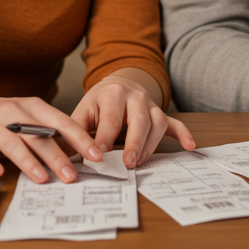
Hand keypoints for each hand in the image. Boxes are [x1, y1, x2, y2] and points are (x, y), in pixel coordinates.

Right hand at [0, 93, 101, 184]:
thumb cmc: (4, 117)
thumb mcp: (28, 116)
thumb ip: (49, 131)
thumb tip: (79, 154)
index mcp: (32, 106)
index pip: (61, 122)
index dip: (80, 139)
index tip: (95, 155)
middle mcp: (12, 112)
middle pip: (38, 135)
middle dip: (57, 157)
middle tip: (71, 176)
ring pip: (12, 143)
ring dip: (28, 162)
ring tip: (42, 179)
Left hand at [71, 68, 195, 167]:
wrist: (117, 85)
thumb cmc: (97, 104)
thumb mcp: (81, 112)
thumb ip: (73, 133)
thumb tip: (58, 157)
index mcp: (111, 93)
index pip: (111, 118)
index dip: (105, 138)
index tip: (98, 156)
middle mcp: (134, 96)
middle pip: (139, 120)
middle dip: (133, 142)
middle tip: (127, 163)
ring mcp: (150, 104)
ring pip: (157, 123)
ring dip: (150, 145)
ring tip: (140, 163)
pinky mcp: (160, 113)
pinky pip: (175, 123)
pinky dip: (184, 134)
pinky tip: (189, 146)